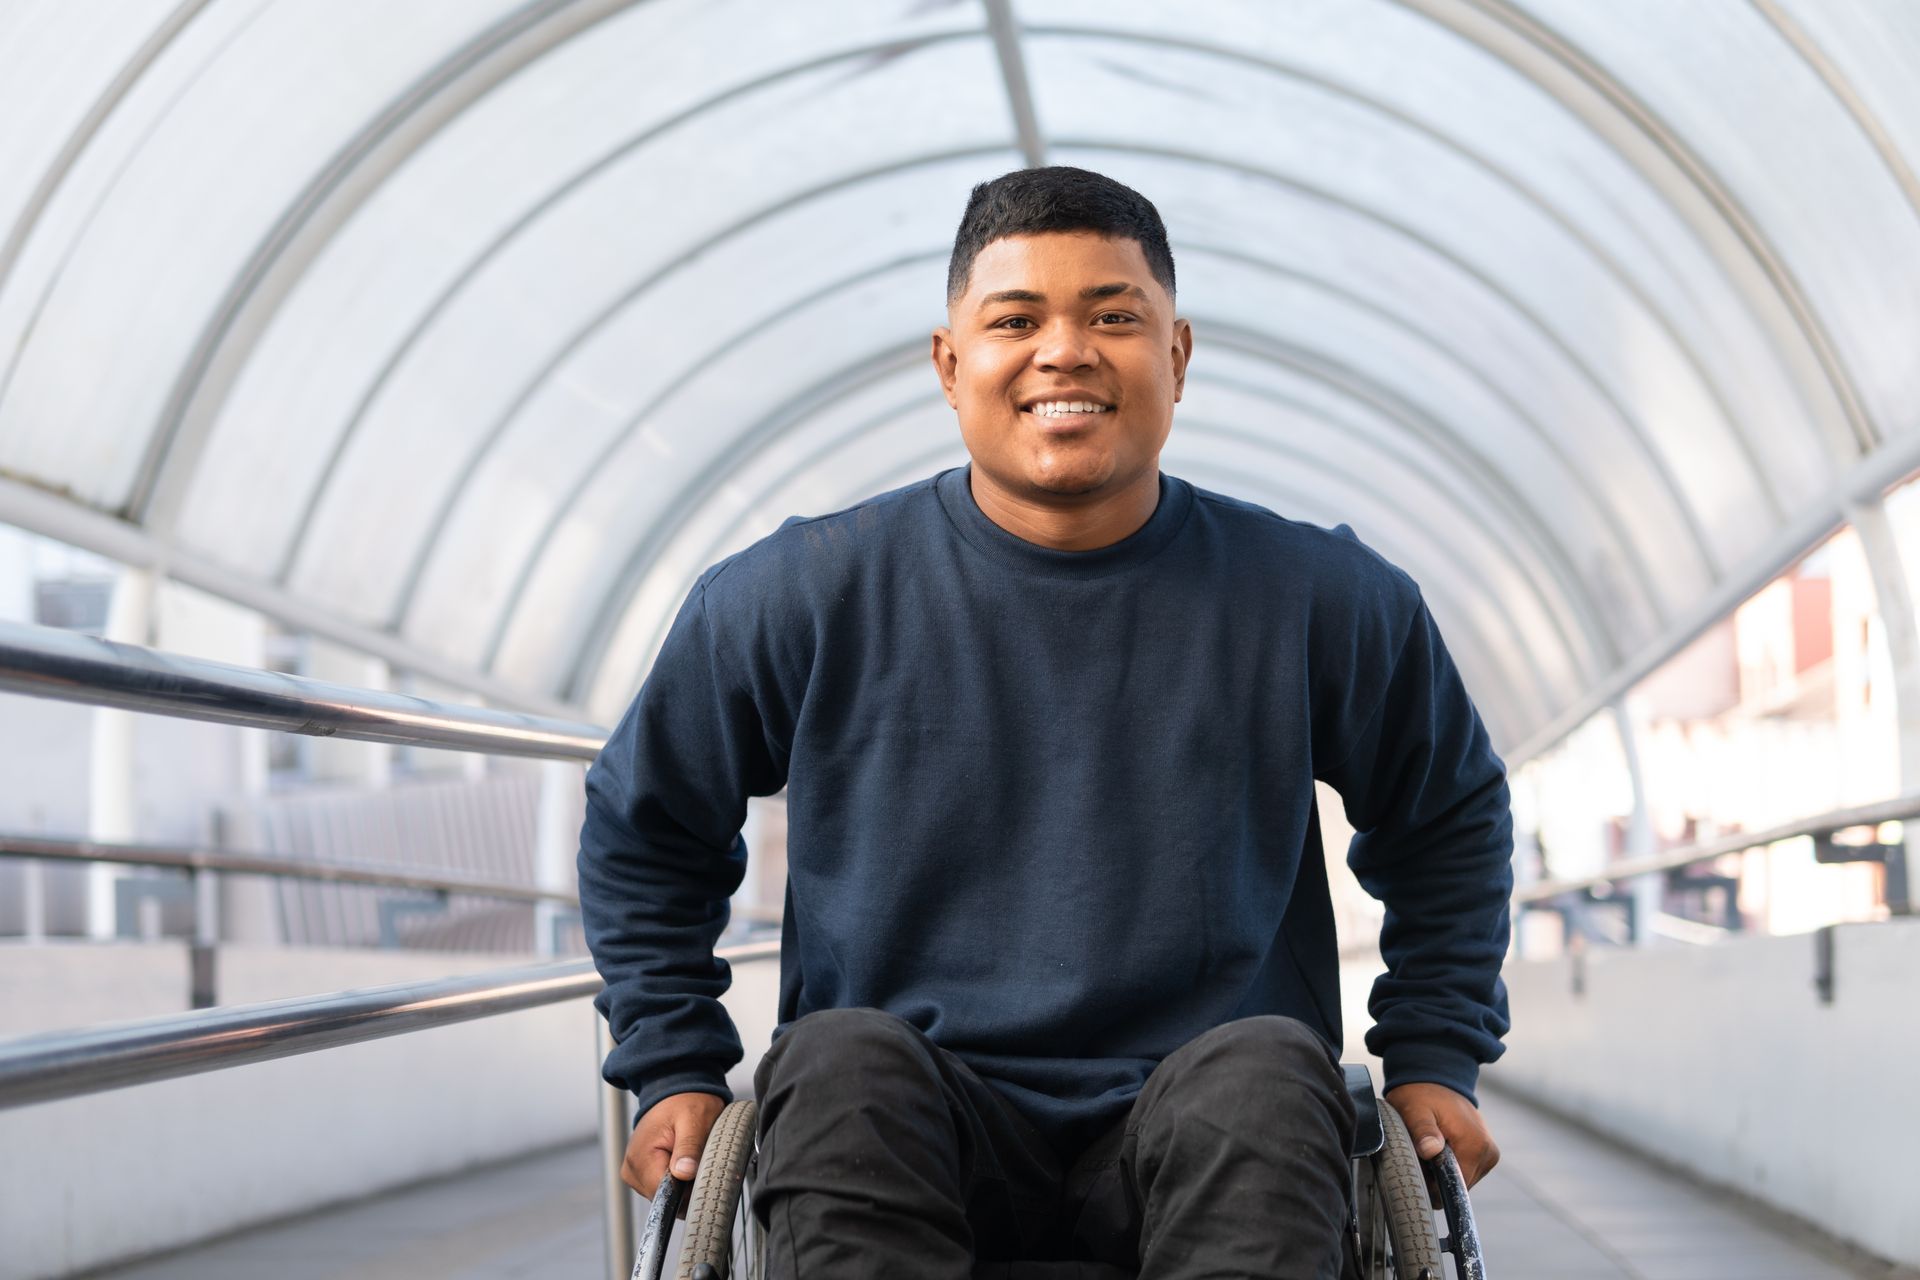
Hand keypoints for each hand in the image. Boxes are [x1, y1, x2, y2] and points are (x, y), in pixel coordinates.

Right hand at [624, 1091, 725, 1200]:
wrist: (676, 1091)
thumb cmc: (687, 1102)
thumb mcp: (694, 1119)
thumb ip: (689, 1147)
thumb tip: (684, 1173)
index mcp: (640, 1159)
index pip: (666, 1196)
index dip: (689, 1189)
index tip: (704, 1172)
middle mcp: (632, 1170)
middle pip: (666, 1199)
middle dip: (688, 1184)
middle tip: (699, 1157)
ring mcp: (635, 1174)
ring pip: (667, 1196)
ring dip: (684, 1181)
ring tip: (690, 1154)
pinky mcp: (642, 1175)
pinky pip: (665, 1188)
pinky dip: (679, 1179)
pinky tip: (683, 1159)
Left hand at [1384, 1081, 1498, 1186]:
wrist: (1434, 1077)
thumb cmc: (1421, 1094)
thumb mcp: (1415, 1109)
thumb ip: (1423, 1131)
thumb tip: (1430, 1150)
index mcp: (1475, 1145)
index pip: (1457, 1188)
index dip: (1433, 1185)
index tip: (1417, 1168)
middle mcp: (1489, 1153)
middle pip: (1460, 1186)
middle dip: (1437, 1177)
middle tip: (1419, 1153)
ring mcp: (1489, 1154)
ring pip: (1462, 1180)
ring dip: (1443, 1171)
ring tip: (1428, 1147)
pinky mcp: (1485, 1153)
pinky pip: (1465, 1170)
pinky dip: (1449, 1165)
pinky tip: (1438, 1147)